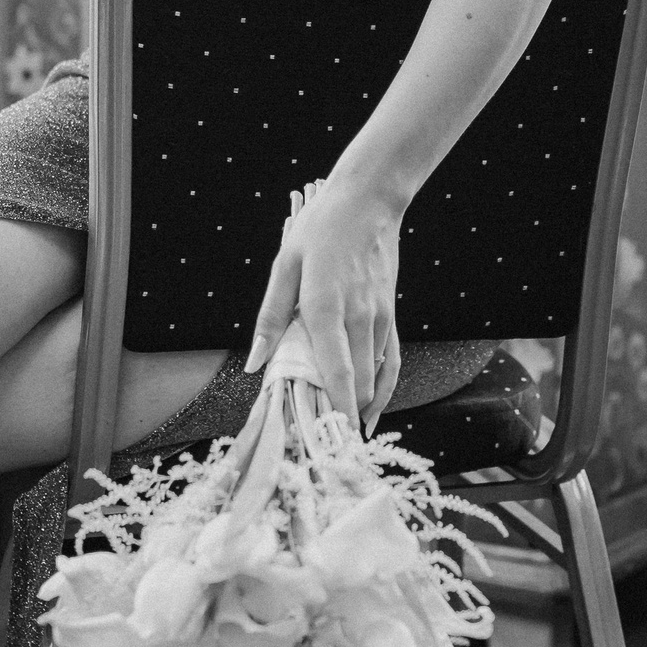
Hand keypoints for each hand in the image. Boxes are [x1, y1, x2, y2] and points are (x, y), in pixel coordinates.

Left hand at [244, 177, 402, 435]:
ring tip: (338, 436)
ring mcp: (381, 319)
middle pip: (357, 386)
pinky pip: (390, 362)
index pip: (336, 374)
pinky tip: (371, 411)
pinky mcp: (391, 315)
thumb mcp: (284, 266)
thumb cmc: (320, 229)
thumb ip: (271, 318)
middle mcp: (360, 319)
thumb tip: (255, 364)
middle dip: (340, 419)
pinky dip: (382, 390)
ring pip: (374, 378)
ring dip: (357, 407)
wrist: (369, 201)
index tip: (327, 443)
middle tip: (320, 445)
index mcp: (327, 308)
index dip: (334, 413)